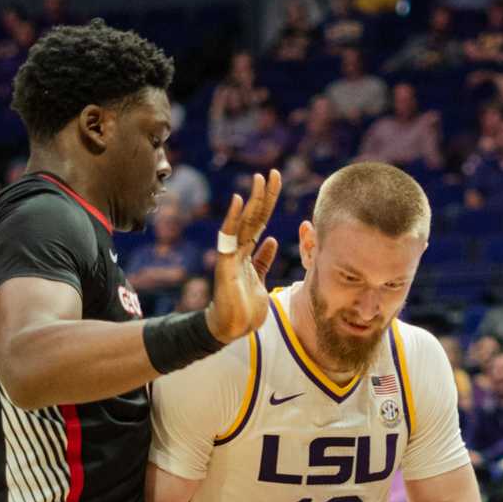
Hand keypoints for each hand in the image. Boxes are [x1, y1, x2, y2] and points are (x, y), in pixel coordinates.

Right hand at [203, 170, 282, 343]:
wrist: (232, 328)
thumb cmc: (245, 307)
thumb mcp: (260, 278)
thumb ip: (263, 259)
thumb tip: (270, 240)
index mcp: (248, 252)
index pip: (260, 221)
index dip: (269, 202)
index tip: (276, 181)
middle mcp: (239, 250)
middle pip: (253, 217)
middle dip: (264, 195)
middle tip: (271, 173)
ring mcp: (232, 255)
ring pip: (244, 222)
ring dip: (253, 200)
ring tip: (259, 179)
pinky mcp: (226, 263)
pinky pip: (229, 238)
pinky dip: (232, 219)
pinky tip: (238, 200)